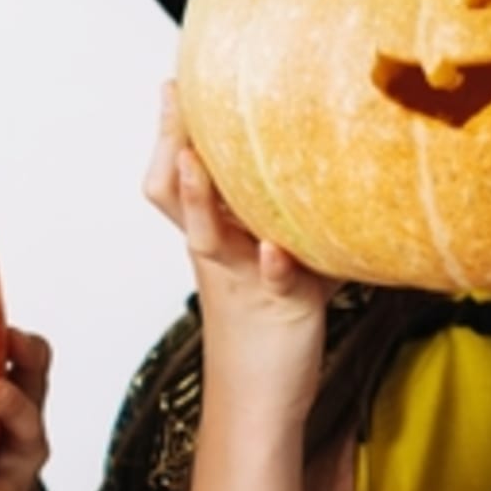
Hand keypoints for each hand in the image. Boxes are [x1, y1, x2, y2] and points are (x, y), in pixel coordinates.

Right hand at [146, 80, 333, 420]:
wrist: (257, 404)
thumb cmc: (271, 330)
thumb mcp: (270, 265)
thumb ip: (281, 223)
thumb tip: (321, 171)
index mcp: (212, 241)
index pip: (175, 181)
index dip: (169, 134)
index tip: (173, 85)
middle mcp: (217, 254)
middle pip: (175, 193)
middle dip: (173, 142)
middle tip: (174, 95)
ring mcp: (241, 279)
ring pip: (206, 233)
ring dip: (200, 197)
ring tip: (195, 160)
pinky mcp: (280, 306)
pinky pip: (273, 279)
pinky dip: (274, 262)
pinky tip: (275, 250)